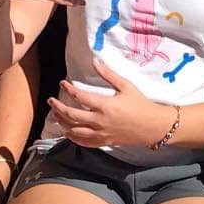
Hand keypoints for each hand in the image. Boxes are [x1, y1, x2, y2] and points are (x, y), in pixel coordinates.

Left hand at [46, 59, 169, 147]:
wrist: (152, 126)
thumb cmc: (140, 104)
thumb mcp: (125, 86)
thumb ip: (108, 74)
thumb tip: (94, 61)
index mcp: (105, 106)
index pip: (80, 97)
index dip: (69, 90)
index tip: (63, 83)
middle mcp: (100, 121)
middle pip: (72, 116)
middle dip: (58, 108)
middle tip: (51, 100)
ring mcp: (101, 134)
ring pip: (74, 131)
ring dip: (62, 123)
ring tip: (55, 115)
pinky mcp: (103, 142)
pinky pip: (83, 142)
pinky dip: (73, 137)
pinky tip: (67, 131)